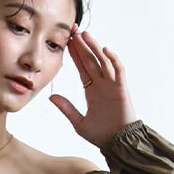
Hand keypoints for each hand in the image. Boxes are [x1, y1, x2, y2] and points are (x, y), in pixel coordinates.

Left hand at [49, 22, 136, 149]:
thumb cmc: (101, 135)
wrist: (117, 144)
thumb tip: (51, 97)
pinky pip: (119, 70)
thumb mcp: (78, 122)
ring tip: (85, 34)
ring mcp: (112, 85)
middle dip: (82, 45)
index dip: (75, 54)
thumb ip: (66, 108)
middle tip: (73, 29)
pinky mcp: (122, 89)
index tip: (66, 41)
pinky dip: (113, 59)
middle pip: (91, 60)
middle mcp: (102, 84)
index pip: (82, 67)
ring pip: (103, 61)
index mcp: (92, 90)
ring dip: (94, 48)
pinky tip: (104, 50)